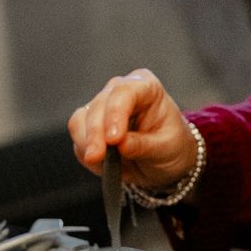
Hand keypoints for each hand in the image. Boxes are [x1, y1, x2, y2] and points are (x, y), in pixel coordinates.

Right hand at [67, 69, 195, 189]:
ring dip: (87, 143)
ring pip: (81, 119)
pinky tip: (101, 163)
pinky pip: (77, 136)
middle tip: (97, 158)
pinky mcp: (89, 124)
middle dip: (96, 134)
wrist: (165, 160)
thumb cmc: (172, 146)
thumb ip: (144, 145)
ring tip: (101, 163)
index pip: (124, 92)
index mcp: (146, 87)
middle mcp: (121, 91)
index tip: (113, 139)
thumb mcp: (167, 148)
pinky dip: (85, 151)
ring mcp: (102, 106)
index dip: (115, 114)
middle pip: (99, 105)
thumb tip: (120, 145)